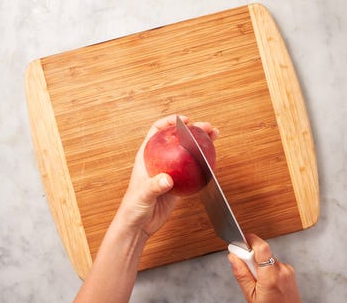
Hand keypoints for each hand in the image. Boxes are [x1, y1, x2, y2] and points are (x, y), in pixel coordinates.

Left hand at [116, 114, 218, 237]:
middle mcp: (159, 161)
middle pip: (177, 138)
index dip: (170, 122)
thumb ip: (154, 186)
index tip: (185, 120)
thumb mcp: (142, 194)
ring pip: (187, 152)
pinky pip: (193, 170)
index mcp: (146, 156)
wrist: (139, 225)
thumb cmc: (133, 208)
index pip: (157, 131)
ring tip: (214, 137)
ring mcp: (170, 171)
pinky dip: (203, 164)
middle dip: (193, 130)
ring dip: (201, 143)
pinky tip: (212, 161)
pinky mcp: (178, 184)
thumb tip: (167, 179)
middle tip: (207, 128)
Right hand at [228, 234, 300, 302]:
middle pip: (262, 252)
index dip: (249, 240)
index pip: (261, 247)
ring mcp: (288, 270)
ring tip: (257, 280)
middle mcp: (282, 270)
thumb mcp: (251, 296)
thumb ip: (241, 275)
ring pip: (267, 257)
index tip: (238, 243)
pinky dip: (267, 268)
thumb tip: (233, 258)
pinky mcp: (290, 271)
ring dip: (259, 264)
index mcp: (271, 276)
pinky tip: (265, 281)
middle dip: (250, 257)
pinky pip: (274, 263)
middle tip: (244, 268)